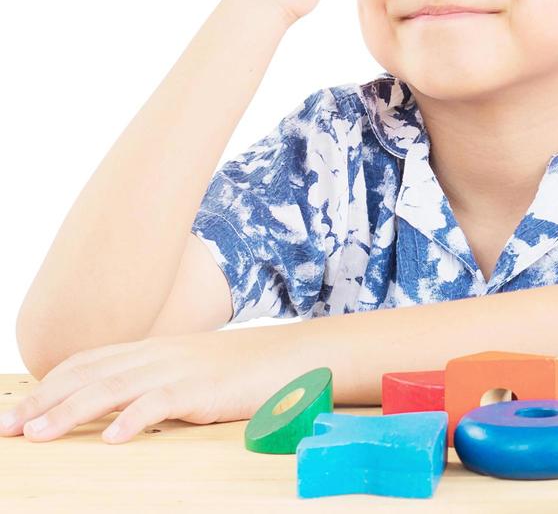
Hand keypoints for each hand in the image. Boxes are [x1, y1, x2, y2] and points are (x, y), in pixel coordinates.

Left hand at [0, 326, 306, 443]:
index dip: (45, 386)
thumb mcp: (191, 370)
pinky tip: (112, 439)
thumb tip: (115, 407)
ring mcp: (180, 369)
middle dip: (41, 402)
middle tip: (6, 429)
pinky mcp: (205, 388)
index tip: (14, 413)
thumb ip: (153, 380)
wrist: (297, 356)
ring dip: (70, 413)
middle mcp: (157, 354)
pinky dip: (133, 419)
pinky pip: (162, 402)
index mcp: (151, 350)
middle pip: (86, 375)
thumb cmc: (245, 370)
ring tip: (39, 436)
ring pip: (112, 388)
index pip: (85, 363)